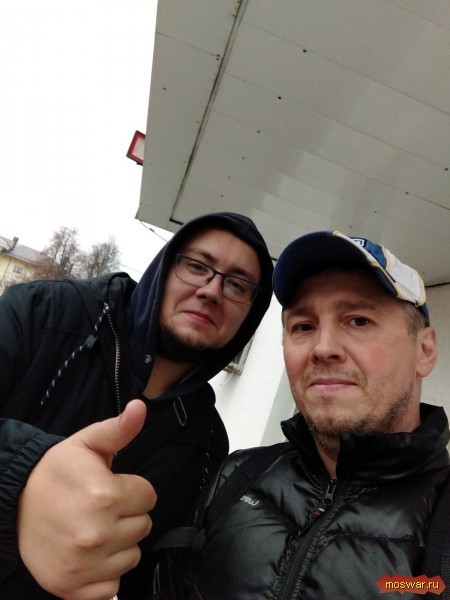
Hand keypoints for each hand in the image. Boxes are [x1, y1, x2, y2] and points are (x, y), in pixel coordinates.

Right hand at [17, 400, 156, 599]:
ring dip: (120, 543)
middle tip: (103, 507)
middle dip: (128, 514)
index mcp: (104, 495)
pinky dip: (105, 573)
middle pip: (144, 526)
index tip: (115, 486)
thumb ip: (119, 429)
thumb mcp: (88, 443)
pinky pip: (112, 587)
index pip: (149, 497)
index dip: (134, 489)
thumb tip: (141, 407)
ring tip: (96, 527)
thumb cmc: (56, 472)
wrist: (15, 503)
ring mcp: (84, 565)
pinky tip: (91, 554)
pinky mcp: (72, 588)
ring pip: (132, 556)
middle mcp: (97, 533)